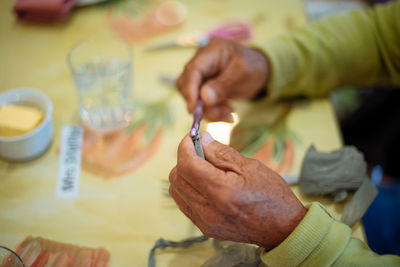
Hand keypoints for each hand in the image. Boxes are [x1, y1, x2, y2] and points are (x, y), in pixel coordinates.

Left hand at [169, 132, 306, 249]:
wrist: (284, 228)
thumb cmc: (272, 196)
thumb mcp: (251, 167)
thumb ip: (221, 152)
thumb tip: (202, 140)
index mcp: (221, 192)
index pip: (187, 165)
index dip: (185, 147)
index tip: (191, 137)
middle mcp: (208, 210)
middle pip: (177, 177)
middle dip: (184, 159)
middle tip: (201, 150)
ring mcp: (205, 222)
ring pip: (177, 191)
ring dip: (185, 174)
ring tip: (205, 167)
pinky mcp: (205, 228)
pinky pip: (184, 203)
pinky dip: (189, 189)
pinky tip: (205, 183)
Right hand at [176, 38, 268, 121]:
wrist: (259, 71)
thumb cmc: (253, 68)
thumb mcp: (243, 75)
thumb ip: (223, 86)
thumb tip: (204, 98)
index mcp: (211, 51)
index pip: (193, 70)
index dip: (190, 90)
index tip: (194, 109)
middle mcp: (201, 61)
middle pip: (186, 84)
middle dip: (200, 103)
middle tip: (221, 112)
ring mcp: (201, 74)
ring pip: (192, 96)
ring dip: (208, 110)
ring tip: (228, 112)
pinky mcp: (202, 86)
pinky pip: (200, 102)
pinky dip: (212, 111)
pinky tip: (227, 112)